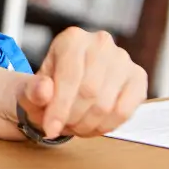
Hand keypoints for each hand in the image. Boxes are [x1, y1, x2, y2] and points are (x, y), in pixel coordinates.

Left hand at [18, 27, 147, 138]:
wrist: (67, 86)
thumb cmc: (48, 87)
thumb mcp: (30, 88)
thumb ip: (32, 90)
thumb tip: (44, 90)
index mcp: (72, 39)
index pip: (69, 77)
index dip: (59, 108)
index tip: (50, 129)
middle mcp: (101, 43)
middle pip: (89, 92)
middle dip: (73, 118)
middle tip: (63, 127)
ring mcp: (123, 59)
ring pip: (107, 104)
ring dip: (89, 125)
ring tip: (76, 127)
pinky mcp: (138, 77)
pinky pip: (125, 111)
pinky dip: (107, 126)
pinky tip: (94, 126)